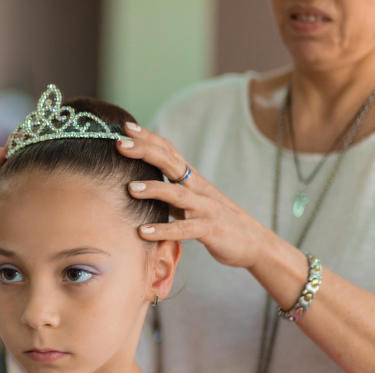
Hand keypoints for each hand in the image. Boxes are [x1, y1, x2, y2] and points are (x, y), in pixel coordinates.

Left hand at [116, 122, 271, 268]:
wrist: (254, 243)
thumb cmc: (215, 223)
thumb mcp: (190, 203)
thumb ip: (169, 193)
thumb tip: (138, 185)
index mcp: (192, 180)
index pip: (169, 152)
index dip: (149, 138)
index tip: (126, 127)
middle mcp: (199, 189)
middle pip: (171, 163)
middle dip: (146, 152)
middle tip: (120, 144)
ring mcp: (206, 208)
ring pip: (178, 195)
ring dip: (153, 189)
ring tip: (130, 188)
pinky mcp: (211, 230)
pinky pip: (185, 229)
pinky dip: (163, 230)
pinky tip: (143, 231)